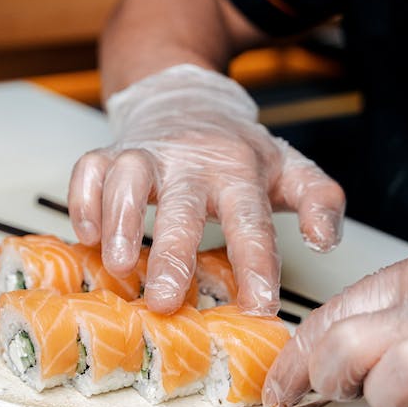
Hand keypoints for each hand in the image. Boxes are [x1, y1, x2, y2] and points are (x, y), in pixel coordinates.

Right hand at [68, 64, 344, 313]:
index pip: (250, 220)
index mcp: (239, 172)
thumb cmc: (238, 150)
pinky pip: (89, 168)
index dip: (256, 264)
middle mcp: (191, 162)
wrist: (190, 100)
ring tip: (117, 265)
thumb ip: (321, 201)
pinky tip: (86, 234)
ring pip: (127, 177)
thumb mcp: (291, 169)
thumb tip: (324, 240)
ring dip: (119, 220)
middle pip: (181, 205)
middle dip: (172, 253)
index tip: (259, 306)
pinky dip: (83, 200)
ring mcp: (147, 154)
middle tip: (165, 300)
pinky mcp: (112, 152)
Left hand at [264, 255, 407, 406]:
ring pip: (391, 384)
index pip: (326, 319)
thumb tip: (299, 364)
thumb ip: (363, 322)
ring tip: (403, 399)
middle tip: (345, 389)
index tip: (280, 388)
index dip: (292, 362)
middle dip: (332, 379)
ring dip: (386, 402)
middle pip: (347, 347)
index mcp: (407, 282)